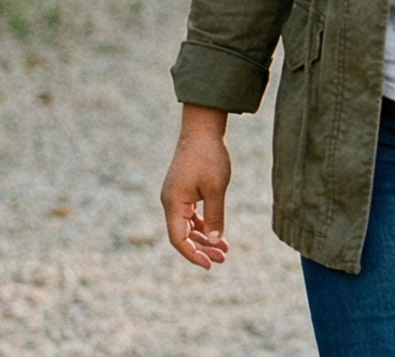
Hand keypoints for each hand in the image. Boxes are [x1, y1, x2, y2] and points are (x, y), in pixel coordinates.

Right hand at [160, 104, 232, 268]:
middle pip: (183, 235)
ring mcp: (175, 197)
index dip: (193, 254)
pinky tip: (218, 234)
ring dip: (204, 238)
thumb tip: (215, 241)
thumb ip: (215, 216)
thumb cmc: (209, 157)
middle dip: (202, 249)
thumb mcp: (217, 189)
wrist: (202, 129)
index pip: (178, 239)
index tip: (209, 265)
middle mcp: (170, 202)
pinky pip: (190, 216)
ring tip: (224, 250)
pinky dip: (203, 226)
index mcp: (173, 203)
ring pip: (187, 226)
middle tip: (223, 259)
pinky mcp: (183, 192)